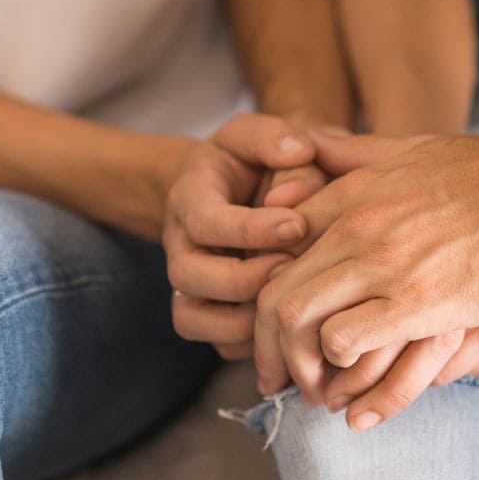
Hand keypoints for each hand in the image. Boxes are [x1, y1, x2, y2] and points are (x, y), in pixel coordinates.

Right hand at [163, 114, 319, 359]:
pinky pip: (217, 343)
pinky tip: (289, 323)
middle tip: (293, 267)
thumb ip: (276, 138)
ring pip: (194, 319)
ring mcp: (189, 285)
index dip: (250, 229)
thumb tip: (299, 151)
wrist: (230, 193)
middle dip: (245, 278)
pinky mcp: (207, 315)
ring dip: (246, 318)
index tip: (298, 225)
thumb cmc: (250, 163)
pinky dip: (251, 343)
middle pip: (190, 276)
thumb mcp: (257, 136)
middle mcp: (179, 246)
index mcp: (188, 199)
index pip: (206, 221)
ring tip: (290, 299)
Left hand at [254, 132, 478, 418]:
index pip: (274, 249)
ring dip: (301, 368)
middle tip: (283, 383)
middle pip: (271, 293)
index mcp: (351, 194)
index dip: (266, 301)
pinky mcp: (419, 300)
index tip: (279, 337)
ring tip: (319, 396)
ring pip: (295, 318)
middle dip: (270, 349)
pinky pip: (345, 342)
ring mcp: (383, 262)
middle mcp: (355, 226)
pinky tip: (360, 394)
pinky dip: (342, 373)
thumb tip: (311, 148)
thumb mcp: (414, 148)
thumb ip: (358, 154)